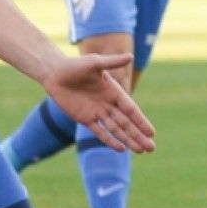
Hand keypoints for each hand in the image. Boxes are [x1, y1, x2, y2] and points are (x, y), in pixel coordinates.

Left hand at [40, 54, 154, 153]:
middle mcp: (108, 104)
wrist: (55, 74)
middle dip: (139, 135)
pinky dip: (109, 140)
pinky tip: (121, 149)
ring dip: (128, 140)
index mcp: (113, 91)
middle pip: (127, 123)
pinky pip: (99, 132)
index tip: (151, 133)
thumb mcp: (93, 63)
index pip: (131, 109)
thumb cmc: (75, 65)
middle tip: (151, 148)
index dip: (141, 121)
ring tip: (141, 150)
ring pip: (116, 129)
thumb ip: (111, 62)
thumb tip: (130, 56)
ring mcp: (97, 112)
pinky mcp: (85, 118)